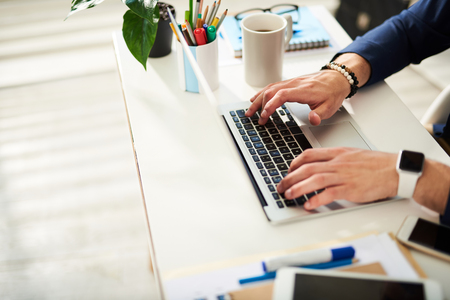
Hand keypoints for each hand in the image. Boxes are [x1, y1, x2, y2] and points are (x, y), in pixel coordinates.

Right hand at [245, 71, 348, 125]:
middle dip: (260, 105)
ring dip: (258, 99)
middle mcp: (295, 84)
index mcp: (303, 90)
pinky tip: (256, 99)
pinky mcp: (290, 82)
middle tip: (254, 118)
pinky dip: (262, 93)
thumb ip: (320, 114)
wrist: (337, 79)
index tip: (264, 116)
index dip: (271, 105)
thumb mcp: (330, 107)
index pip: (281, 95)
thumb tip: (313, 120)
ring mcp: (291, 82)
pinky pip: (272, 86)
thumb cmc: (333, 93)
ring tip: (249, 110)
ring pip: (269, 88)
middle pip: (271, 91)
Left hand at [276, 148, 398, 209]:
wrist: (395, 170)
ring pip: (314, 179)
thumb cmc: (375, 164)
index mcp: (337, 153)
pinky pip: (329, 194)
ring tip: (289, 195)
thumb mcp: (352, 154)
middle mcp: (337, 163)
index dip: (294, 163)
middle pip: (307, 168)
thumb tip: (319, 165)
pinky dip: (317, 200)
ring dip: (298, 188)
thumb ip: (335, 158)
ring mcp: (343, 175)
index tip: (288, 171)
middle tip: (281, 186)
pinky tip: (308, 205)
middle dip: (290, 178)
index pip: (309, 155)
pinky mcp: (351, 189)